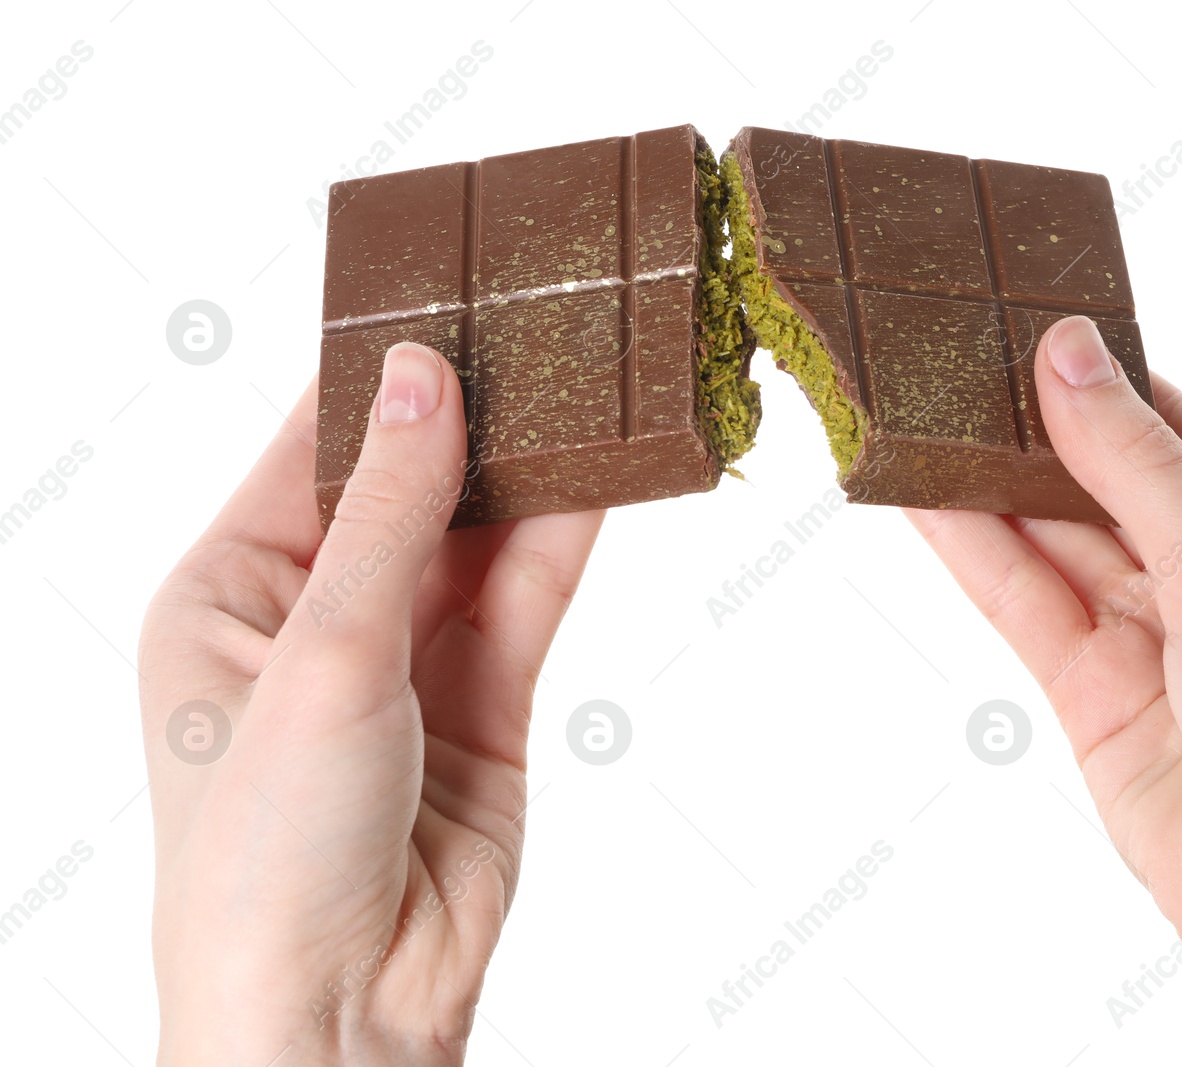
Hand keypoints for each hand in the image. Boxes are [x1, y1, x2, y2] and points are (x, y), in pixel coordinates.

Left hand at [139, 343, 602, 1065]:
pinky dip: (567, 537)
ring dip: (530, 468)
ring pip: (480, 534)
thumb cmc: (264, 855)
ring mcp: (407, 659)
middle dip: (471, 414)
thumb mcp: (322, 658)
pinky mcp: (486, 702)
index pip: (308, 450)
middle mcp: (317, 618)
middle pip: (406, 484)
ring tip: (589, 375)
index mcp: (228, 594)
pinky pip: (529, 597)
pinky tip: (605, 472)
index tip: (445, 292)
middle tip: (540, 318)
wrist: (340, 1016)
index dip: (377, 374)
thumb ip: (387, 516)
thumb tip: (419, 381)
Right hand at [906, 318, 1181, 1064]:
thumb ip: (1137, 468)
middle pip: (1113, 482)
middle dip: (1037, 430)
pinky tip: (924, 498)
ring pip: (1059, 541)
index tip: (1027, 323)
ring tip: (915, 411)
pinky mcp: (1097, 694)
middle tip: (951, 357)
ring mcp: (1162, 638)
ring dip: (992, 486)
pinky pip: (1029, 605)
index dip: (1108, 381)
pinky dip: (977, 554)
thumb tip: (1068, 354)